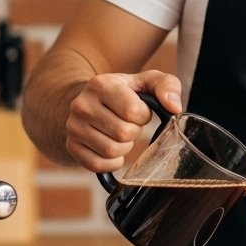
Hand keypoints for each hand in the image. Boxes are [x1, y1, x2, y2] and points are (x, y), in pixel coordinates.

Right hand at [65, 70, 181, 172]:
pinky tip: (114, 148)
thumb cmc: (128, 92)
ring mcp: (73, 127)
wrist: (93, 100)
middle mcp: (81, 105)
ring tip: (121, 133)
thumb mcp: (149, 81)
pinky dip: (113, 162)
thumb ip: (167, 86)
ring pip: (111, 151)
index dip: (144, 115)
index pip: (133, 112)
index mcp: (101, 84)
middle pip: (123, 133)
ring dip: (125, 146)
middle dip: (135, 131)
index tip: (139, 110)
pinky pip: (97, 165)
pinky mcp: (71, 147)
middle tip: (129, 123)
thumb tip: (174, 107)